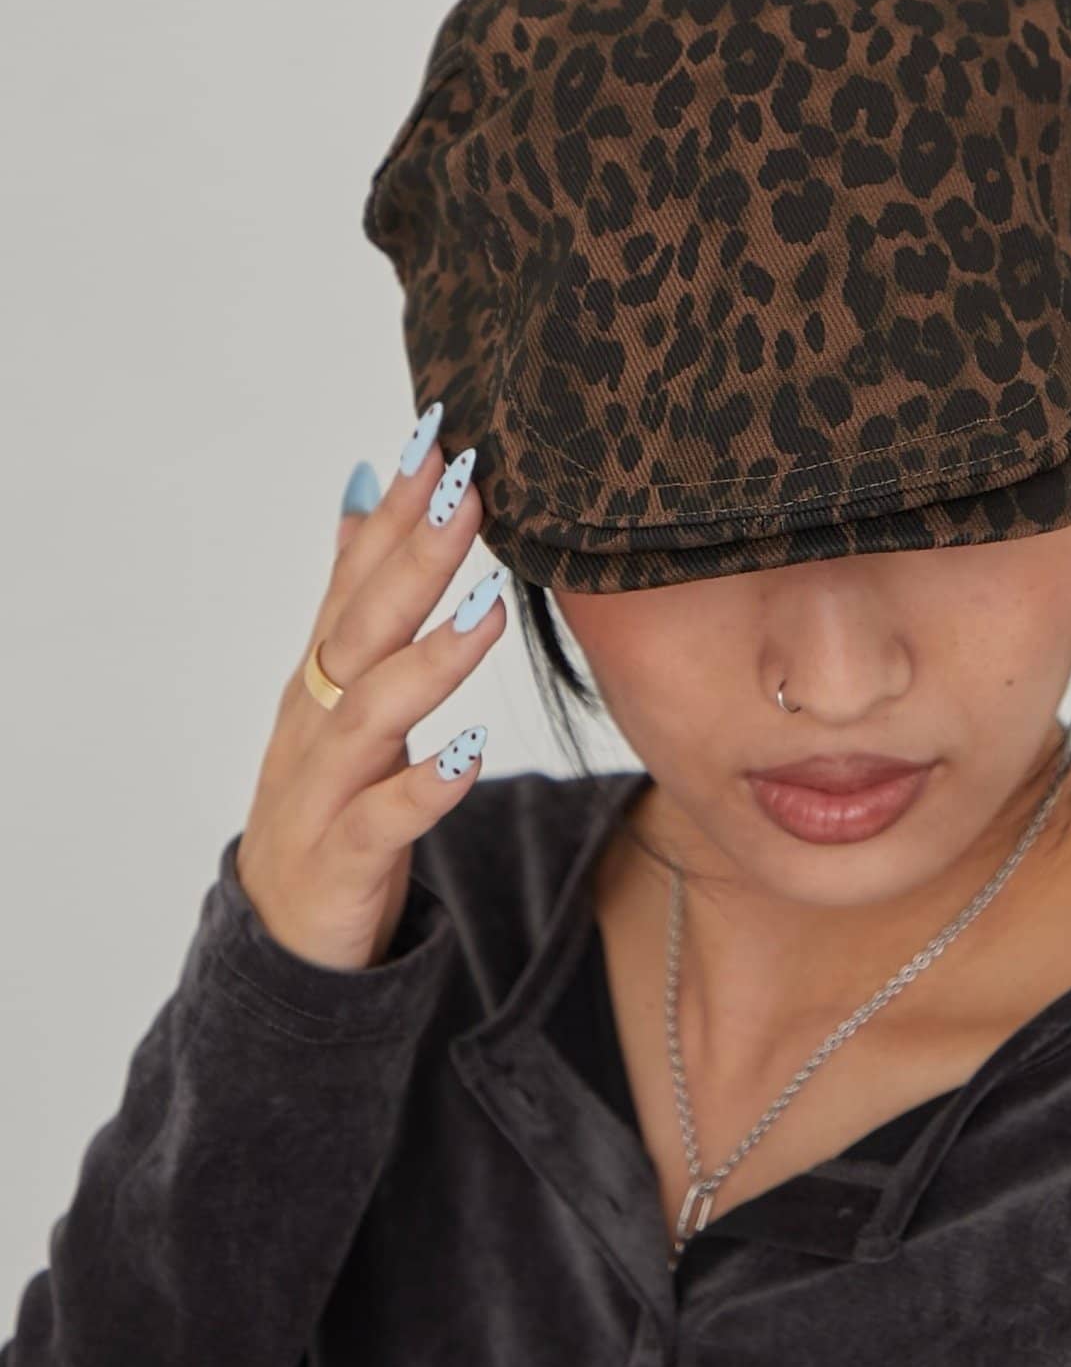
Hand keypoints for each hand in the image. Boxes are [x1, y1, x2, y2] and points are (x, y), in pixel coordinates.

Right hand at [234, 403, 507, 971]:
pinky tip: (472, 752)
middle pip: (363, 626)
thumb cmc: (330, 793)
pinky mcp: (343, 857)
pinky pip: (383, 819)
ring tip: (488, 609)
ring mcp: (324, 786)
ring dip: (429, 659)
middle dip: (413, 557)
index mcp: (323, 673)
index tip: (440, 434)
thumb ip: (352, 594)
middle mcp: (316, 717)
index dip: (396, 508)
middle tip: (466, 490)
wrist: (285, 933)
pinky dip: (426, 786)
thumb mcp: (339, 688)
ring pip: (371, 714)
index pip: (358, 573)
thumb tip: (363, 488)